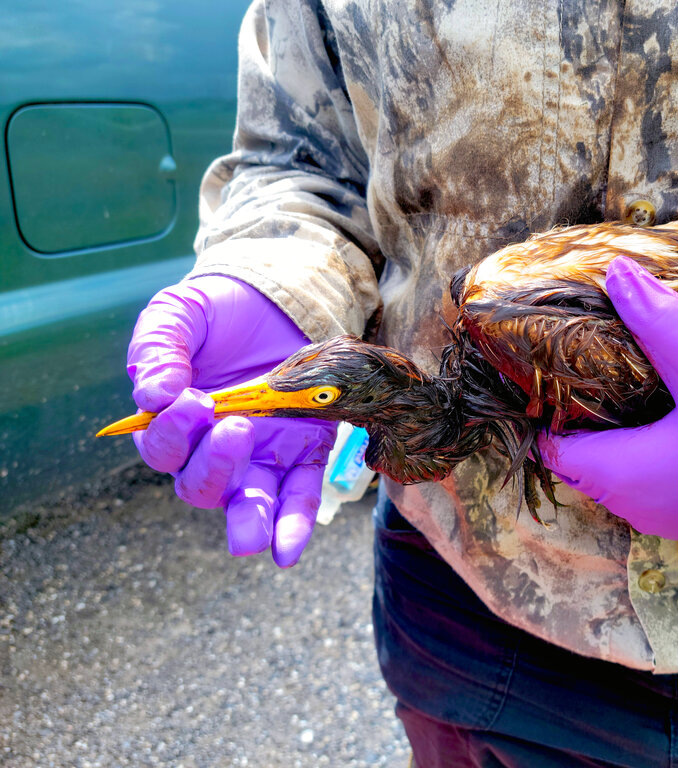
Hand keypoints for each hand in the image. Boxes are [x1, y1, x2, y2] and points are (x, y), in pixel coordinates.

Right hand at [127, 275, 336, 565]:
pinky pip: (298, 496)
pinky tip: (287, 551)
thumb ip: (158, 350)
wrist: (276, 297)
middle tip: (234, 428)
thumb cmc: (215, 312)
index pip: (164, 447)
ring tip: (252, 538)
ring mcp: (260, 455)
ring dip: (249, 523)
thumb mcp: (178, 315)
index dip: (173, 432)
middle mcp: (213, 449)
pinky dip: (293, 525)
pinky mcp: (303, 451)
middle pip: (200, 484)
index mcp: (175, 424)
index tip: (192, 398)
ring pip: (247, 503)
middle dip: (213, 467)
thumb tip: (152, 395)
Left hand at [537, 256, 677, 545]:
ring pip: (614, 469)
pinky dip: (642, 447)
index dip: (543, 406)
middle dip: (576, 414)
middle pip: (579, 456)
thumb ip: (663, 323)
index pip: (549, 445)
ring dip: (612, 430)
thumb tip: (617, 273)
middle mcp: (630, 503)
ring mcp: (662, 514)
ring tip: (620, 379)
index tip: (547, 367)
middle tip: (583, 363)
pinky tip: (664, 413)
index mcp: (618, 474)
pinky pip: (648, 478)